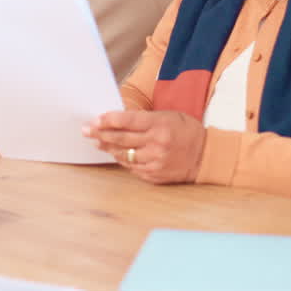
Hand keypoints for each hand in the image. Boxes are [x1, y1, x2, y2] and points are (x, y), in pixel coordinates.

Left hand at [83, 110, 205, 183]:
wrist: (205, 156)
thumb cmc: (186, 130)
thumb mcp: (168, 116)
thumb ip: (145, 118)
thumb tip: (119, 119)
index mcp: (160, 125)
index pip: (128, 120)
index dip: (109, 120)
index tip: (95, 119)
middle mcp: (156, 144)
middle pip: (121, 139)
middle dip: (100, 134)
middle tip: (86, 130)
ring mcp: (155, 161)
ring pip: (123, 155)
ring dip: (108, 148)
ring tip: (97, 142)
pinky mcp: (154, 174)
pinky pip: (132, 167)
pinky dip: (123, 159)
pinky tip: (115, 154)